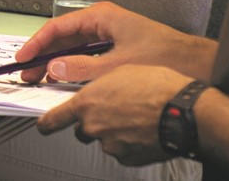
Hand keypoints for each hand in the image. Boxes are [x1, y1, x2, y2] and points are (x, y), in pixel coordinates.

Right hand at [14, 1, 214, 83]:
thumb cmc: (164, 57)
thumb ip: (82, 68)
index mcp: (100, 16)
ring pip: (72, 46)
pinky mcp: (114, 44)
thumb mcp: (117, 65)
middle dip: (43, 56)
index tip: (23, 59)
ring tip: (40, 78)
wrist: (196, 63)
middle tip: (27, 74)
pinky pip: (84, 53)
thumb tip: (53, 69)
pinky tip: (63, 78)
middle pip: (62, 37)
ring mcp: (107, 32)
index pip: (57, 27)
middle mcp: (101, 21)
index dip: (36, 44)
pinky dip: (71, 65)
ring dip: (55, 62)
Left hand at [37, 64, 191, 165]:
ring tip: (134, 117)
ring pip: (104, 139)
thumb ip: (96, 84)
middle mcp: (93, 126)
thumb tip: (93, 90)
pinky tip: (143, 130)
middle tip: (114, 110)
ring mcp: (111, 145)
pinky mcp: (129, 158)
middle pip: (82, 129)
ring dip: (113, 132)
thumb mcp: (119, 71)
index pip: (54, 119)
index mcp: (86, 104)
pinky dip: (128, 143)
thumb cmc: (157, 87)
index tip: (43, 125)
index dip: (46, 123)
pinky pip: (122, 151)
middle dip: (92, 122)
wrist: (185, 112)